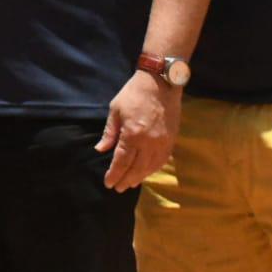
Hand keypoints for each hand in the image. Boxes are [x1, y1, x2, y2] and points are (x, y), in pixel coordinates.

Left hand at [95, 69, 180, 191]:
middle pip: (136, 168)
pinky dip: (152, 169)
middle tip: (117, 188)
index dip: (114, 174)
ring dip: (139, 177)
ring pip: (150, 167)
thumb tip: (100, 150)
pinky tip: (145, 173)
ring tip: (130, 184)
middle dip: (126, 180)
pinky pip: (161, 161)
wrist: (161, 83)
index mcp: (132, 134)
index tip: (108, 183)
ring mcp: (162, 143)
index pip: (121, 161)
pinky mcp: (171, 140)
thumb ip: (109, 133)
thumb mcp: (115, 110)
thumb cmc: (134, 94)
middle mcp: (149, 142)